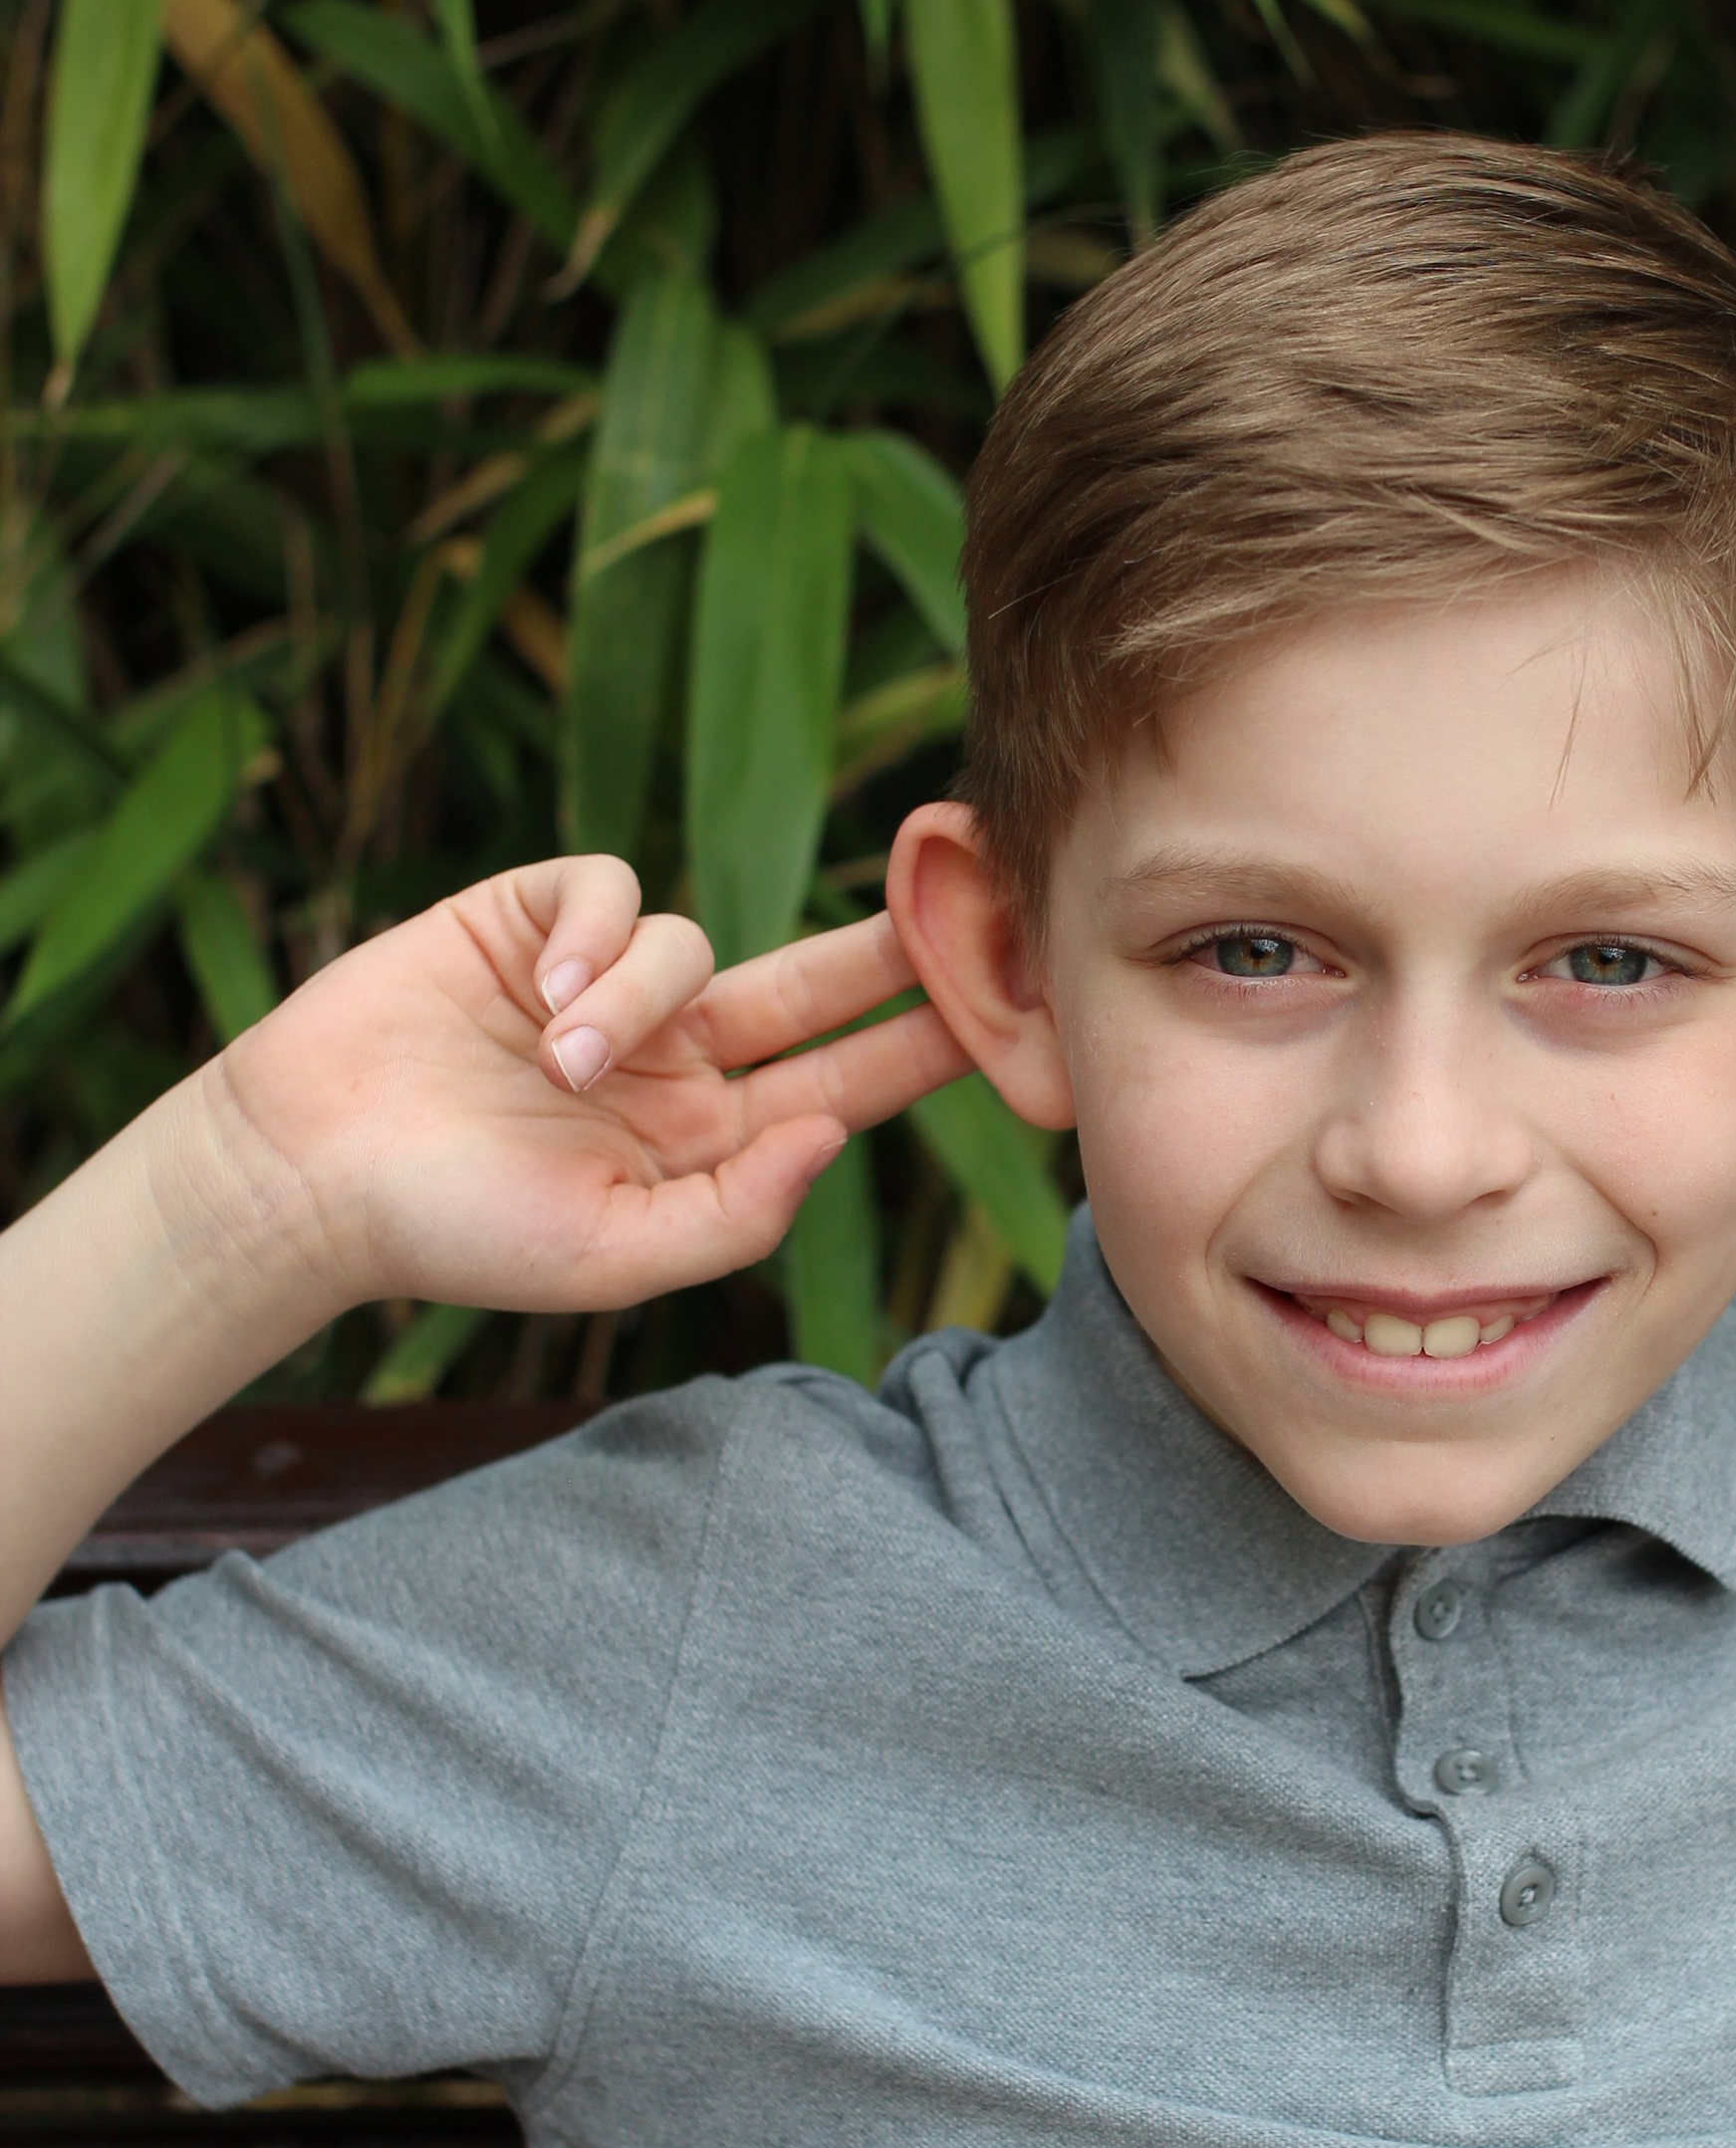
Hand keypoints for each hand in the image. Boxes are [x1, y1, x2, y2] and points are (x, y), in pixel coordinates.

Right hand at [191, 855, 970, 1320]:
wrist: (309, 1173)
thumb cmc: (457, 1232)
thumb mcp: (615, 1254)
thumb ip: (738, 1209)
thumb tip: (836, 1136)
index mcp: (705, 1138)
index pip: (842, 1083)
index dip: (924, 1044)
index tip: (1014, 1012)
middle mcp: (673, 1055)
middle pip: (813, 982)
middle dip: (888, 946)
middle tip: (969, 898)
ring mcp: (605, 984)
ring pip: (692, 943)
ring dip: (636, 997)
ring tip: (557, 1062)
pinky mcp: (532, 919)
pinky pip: (612, 892)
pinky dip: (592, 940)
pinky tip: (537, 999)